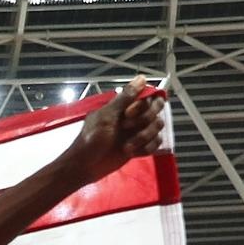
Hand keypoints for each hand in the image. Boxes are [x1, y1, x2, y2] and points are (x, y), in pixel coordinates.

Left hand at [56, 77, 170, 185]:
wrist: (86, 166)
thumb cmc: (91, 138)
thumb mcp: (106, 116)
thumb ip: (125, 97)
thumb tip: (141, 78)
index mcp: (124, 106)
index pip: (148, 96)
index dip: (142, 105)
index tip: (127, 114)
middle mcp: (134, 116)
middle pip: (156, 110)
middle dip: (145, 120)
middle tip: (126, 128)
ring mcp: (138, 131)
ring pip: (157, 126)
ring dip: (143, 137)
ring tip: (127, 147)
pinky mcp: (140, 146)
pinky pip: (156, 143)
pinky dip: (146, 148)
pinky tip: (133, 153)